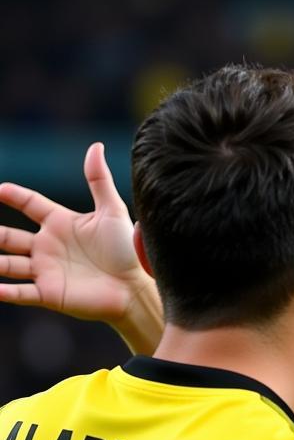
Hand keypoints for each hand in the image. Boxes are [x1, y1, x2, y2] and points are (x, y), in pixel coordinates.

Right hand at [0, 142, 153, 328]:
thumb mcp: (112, 212)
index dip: (13, 194)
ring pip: (7, 264)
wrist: (135, 287)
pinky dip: (4, 292)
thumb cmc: (125, 250)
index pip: (29, 203)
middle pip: (8, 237)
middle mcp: (47, 246)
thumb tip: (96, 146)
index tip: (0, 188)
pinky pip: (20, 293)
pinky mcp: (49, 294)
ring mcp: (46, 270)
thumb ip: (99, 181)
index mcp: (60, 223)